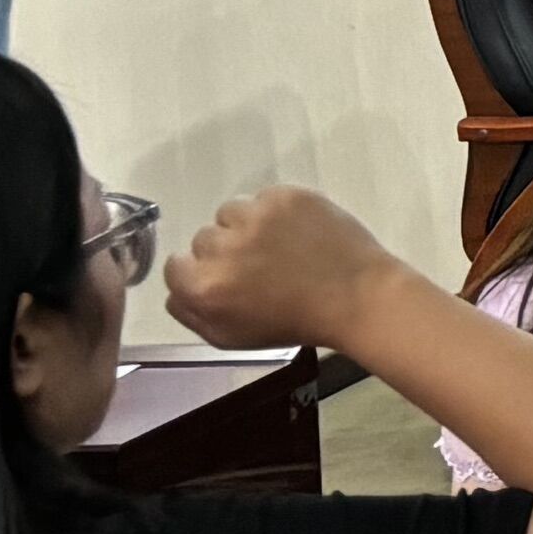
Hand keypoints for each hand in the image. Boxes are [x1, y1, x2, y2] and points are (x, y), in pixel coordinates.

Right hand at [164, 185, 404, 354]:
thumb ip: (190, 313)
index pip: (175, 266)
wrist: (357, 297)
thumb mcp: (231, 337)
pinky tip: (298, 232)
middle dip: (226, 251)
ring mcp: (256, 217)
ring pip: (231, 213)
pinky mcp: (285, 196)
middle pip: (204, 239)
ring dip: (247, 227)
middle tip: (260, 266)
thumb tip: (175, 288)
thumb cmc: (294, 323)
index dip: (201, 272)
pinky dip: (276, 211)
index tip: (227, 276)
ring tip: (280, 246)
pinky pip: (263, 197)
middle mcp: (224, 248)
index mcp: (205, 287)